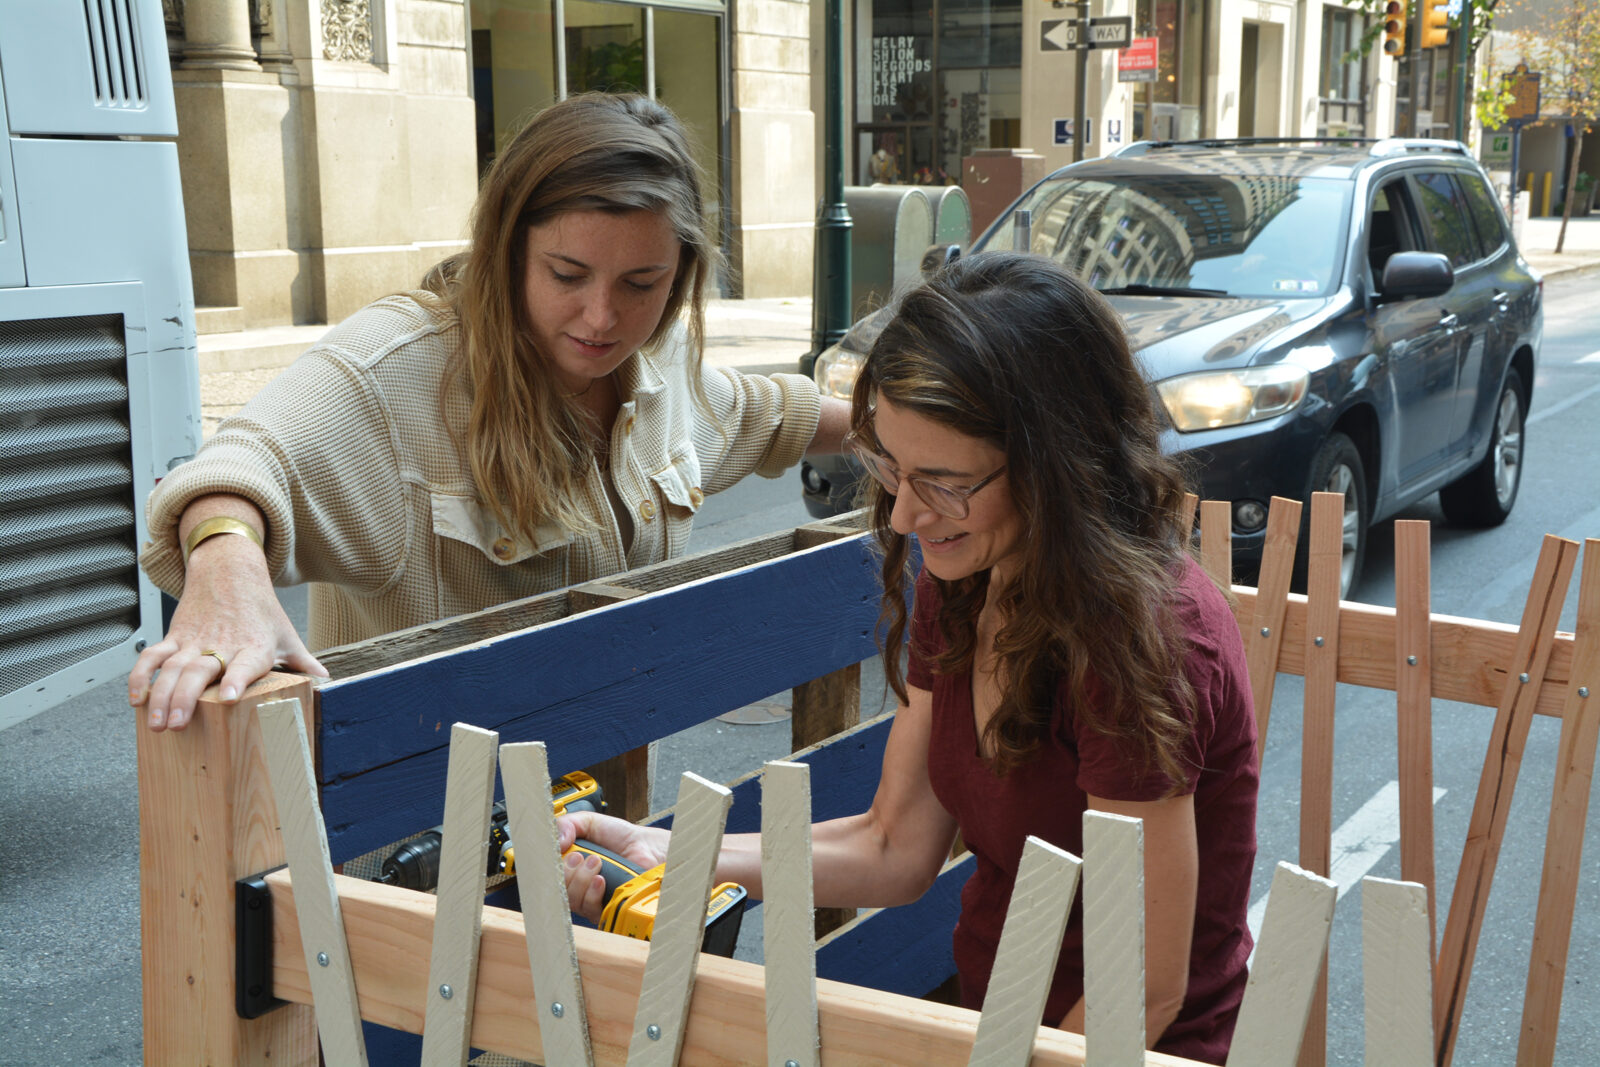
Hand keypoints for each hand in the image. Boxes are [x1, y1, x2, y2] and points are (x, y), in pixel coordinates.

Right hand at [129, 533, 326, 731]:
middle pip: (199, 671)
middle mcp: (222, 644)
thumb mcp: (287, 636)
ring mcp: (194, 640)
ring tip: (156, 724)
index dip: (236, 681)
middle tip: (176, 724)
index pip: (245, 665)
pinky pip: (152, 656)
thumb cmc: (262, 611)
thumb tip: (328, 683)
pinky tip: (136, 699)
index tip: (226, 699)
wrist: (230, 572)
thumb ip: (304, 663)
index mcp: (253, 647)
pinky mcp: (175, 636)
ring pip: (171, 668)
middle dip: (185, 699)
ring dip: (160, 696)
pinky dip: (140, 676)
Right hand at [555, 810, 669, 922]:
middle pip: (556, 890)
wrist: (648, 848)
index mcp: (570, 866)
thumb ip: (567, 825)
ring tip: (597, 862)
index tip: (560, 852)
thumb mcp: (590, 823)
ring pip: (571, 900)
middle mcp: (577, 885)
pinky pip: (589, 909)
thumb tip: (555, 843)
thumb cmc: (622, 837)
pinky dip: (592, 893)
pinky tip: (600, 880)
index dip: (549, 868)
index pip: (548, 875)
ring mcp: (591, 899)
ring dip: (581, 879)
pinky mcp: (605, 909)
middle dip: (566, 872)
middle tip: (581, 857)